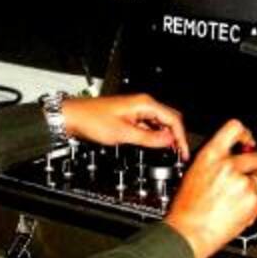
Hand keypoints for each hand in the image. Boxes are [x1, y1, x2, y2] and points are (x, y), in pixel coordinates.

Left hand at [61, 94, 189, 158]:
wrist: (74, 117)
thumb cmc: (92, 120)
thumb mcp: (124, 134)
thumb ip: (149, 138)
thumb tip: (168, 140)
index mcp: (144, 104)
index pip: (173, 120)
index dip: (181, 137)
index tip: (183, 152)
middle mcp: (143, 103)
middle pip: (170, 118)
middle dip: (177, 136)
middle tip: (180, 153)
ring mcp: (137, 109)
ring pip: (160, 122)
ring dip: (167, 136)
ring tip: (171, 151)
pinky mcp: (130, 115)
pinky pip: (150, 124)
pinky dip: (156, 134)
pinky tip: (156, 144)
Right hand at [164, 119, 256, 257]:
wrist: (188, 233)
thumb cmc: (185, 210)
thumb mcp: (193, 175)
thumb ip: (212, 163)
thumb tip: (228, 160)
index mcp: (209, 156)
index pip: (234, 128)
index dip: (246, 134)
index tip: (249, 142)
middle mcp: (227, 166)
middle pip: (256, 157)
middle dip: (255, 168)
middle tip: (248, 178)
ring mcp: (242, 183)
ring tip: (246, 198)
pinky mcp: (253, 201)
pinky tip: (252, 208)